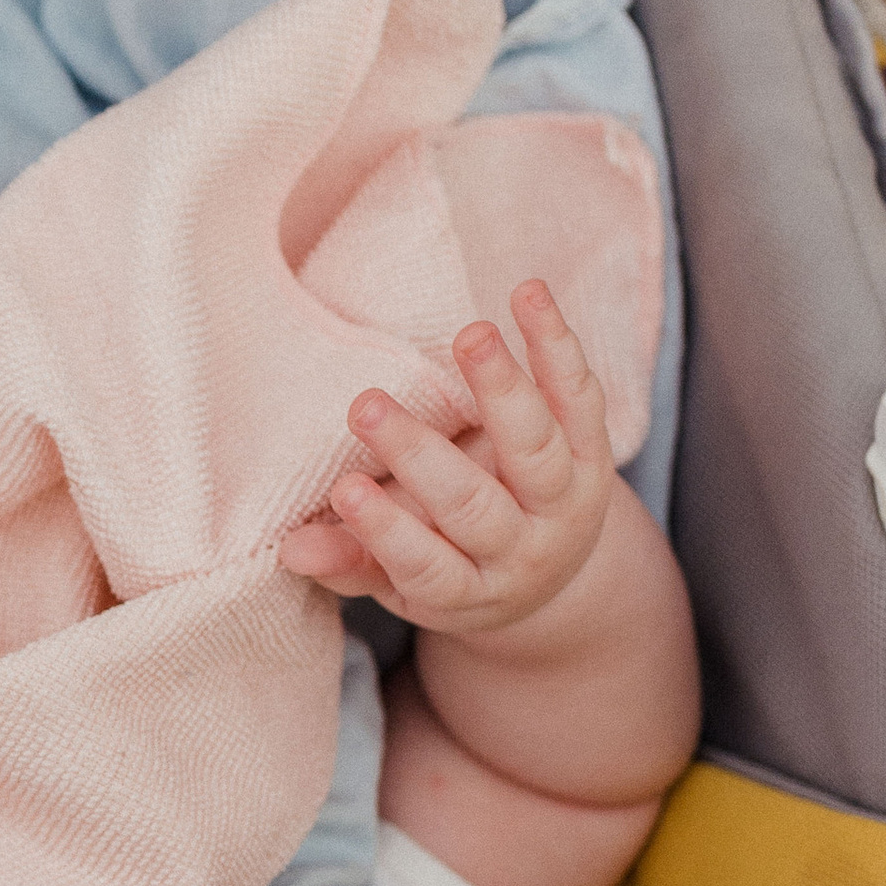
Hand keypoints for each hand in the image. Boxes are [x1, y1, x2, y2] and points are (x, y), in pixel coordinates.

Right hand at [282, 283, 613, 634]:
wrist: (554, 569)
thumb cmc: (453, 563)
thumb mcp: (401, 580)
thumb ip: (350, 561)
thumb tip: (291, 549)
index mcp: (472, 591)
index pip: (427, 567)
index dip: (386, 532)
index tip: (345, 489)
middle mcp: (525, 552)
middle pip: (476, 509)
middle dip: (422, 456)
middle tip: (366, 407)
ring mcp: (565, 501)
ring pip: (537, 450)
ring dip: (503, 389)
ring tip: (470, 336)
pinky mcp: (594, 452)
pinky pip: (579, 396)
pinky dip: (555, 344)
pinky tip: (528, 294)